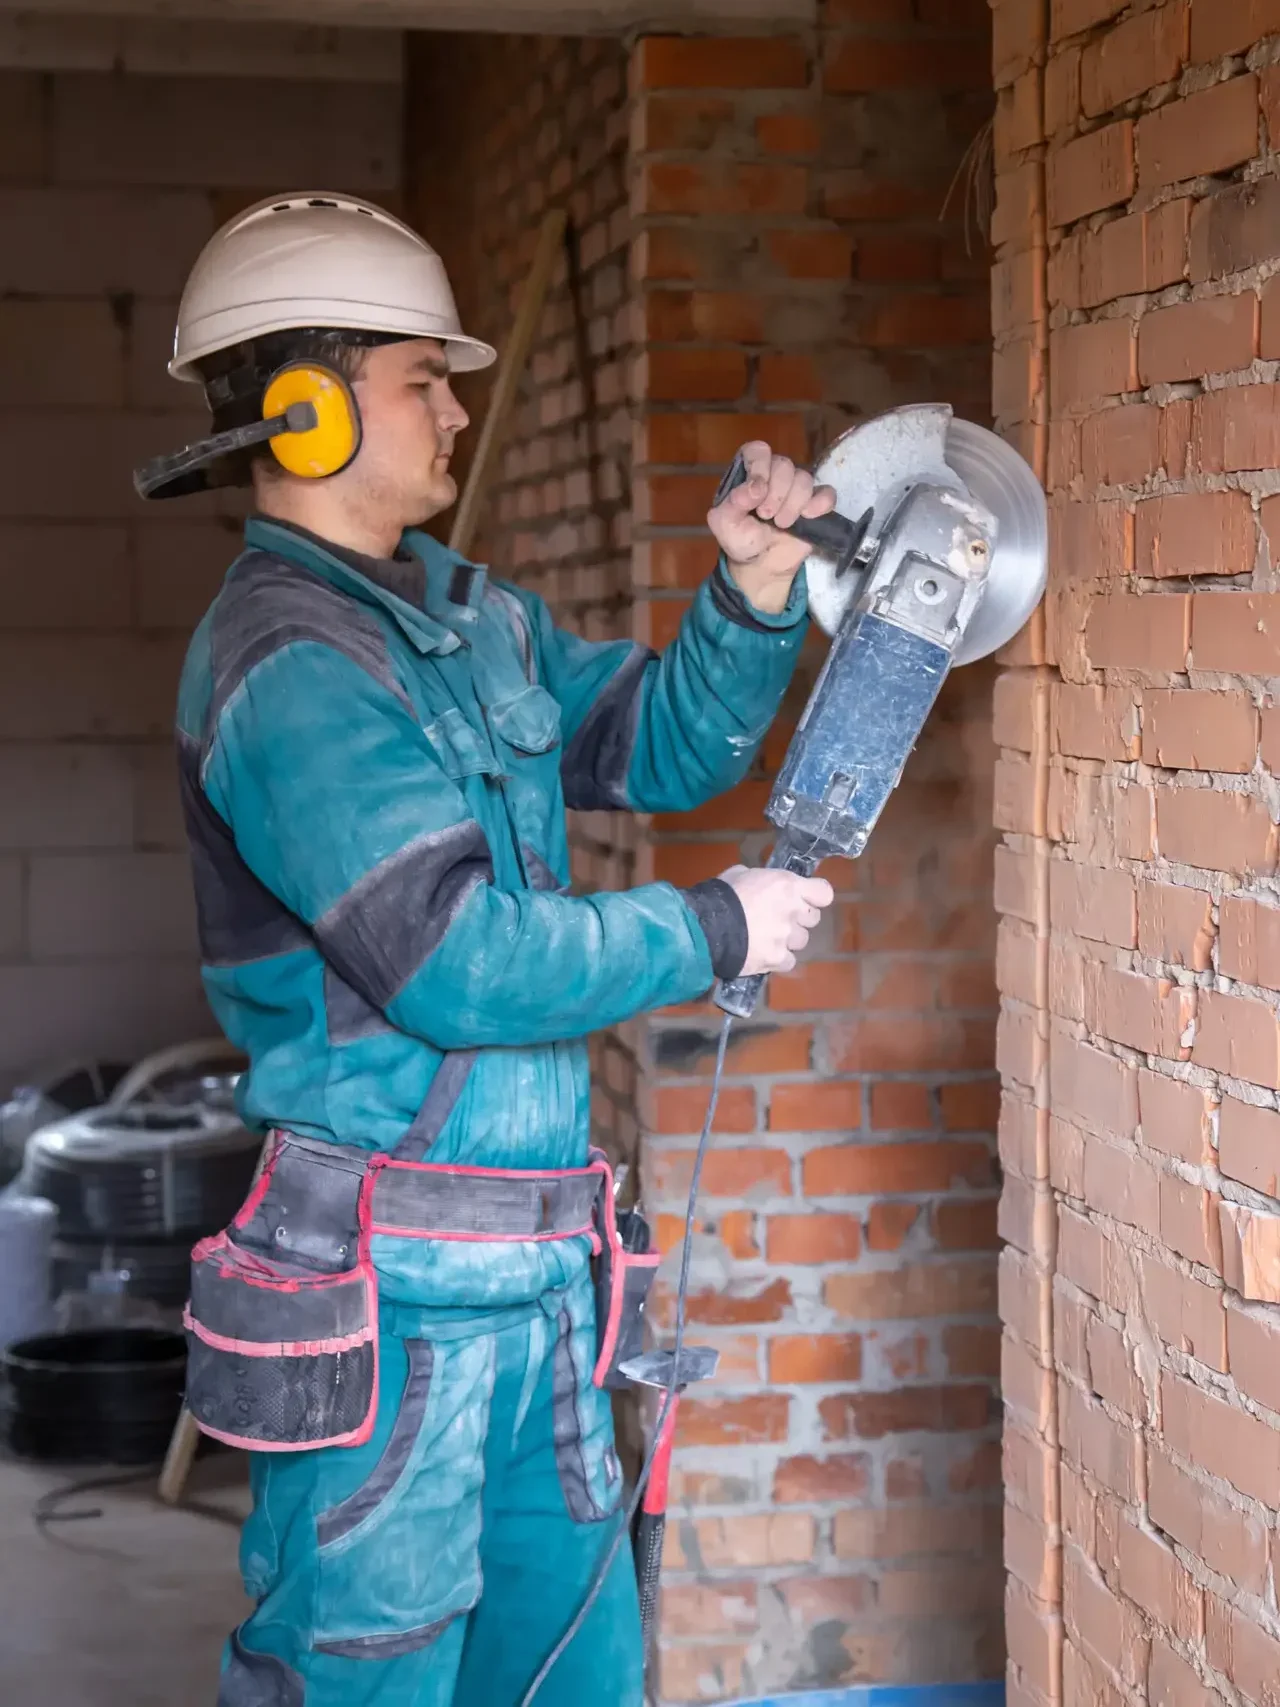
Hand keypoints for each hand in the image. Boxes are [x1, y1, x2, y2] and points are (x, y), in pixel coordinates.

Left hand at [707, 441, 836, 615]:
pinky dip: (820, 504)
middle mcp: (774, 475)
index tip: (758, 492)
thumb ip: (732, 503)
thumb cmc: (741, 540)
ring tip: (781, 524)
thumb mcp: (725, 525)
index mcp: (749, 473)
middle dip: (776, 493)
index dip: (760, 466)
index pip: (758, 450)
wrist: (761, 565)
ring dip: (793, 504)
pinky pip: (827, 493)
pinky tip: (808, 517)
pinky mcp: (815, 504)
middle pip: (784, 465)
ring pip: (804, 478)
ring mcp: (796, 488)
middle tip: (766, 515)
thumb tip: (755, 488)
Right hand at [720, 865, 834, 976]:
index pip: (824, 893)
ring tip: (766, 938)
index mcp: (788, 886)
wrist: (707, 927)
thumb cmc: (722, 895)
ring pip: (801, 941)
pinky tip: (764, 954)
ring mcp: (787, 937)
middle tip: (778, 919)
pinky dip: (779, 959)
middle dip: (798, 919)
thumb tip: (760, 886)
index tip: (804, 899)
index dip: (815, 897)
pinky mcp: (777, 959)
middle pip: (812, 919)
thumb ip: (760, 880)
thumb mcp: (741, 874)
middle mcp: (794, 912)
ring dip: (788, 940)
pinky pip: (788, 961)